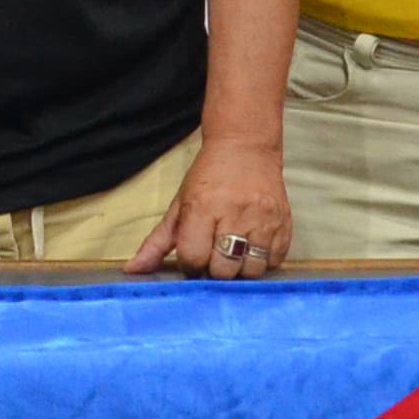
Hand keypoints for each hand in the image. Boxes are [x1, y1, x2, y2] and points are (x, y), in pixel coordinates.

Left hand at [133, 135, 292, 276]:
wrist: (246, 147)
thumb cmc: (208, 178)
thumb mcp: (178, 205)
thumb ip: (156, 242)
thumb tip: (133, 271)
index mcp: (203, 208)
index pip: (194, 258)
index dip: (190, 266)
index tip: (193, 260)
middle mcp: (235, 215)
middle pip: (224, 270)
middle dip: (215, 271)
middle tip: (214, 259)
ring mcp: (263, 220)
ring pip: (252, 271)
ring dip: (240, 270)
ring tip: (234, 256)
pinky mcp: (284, 223)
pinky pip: (275, 262)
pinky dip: (262, 263)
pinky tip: (252, 249)